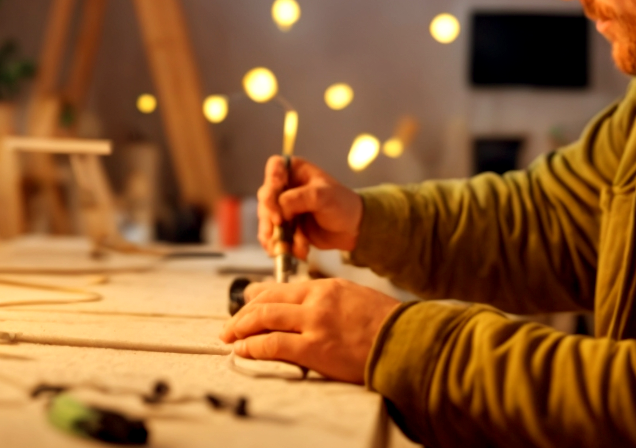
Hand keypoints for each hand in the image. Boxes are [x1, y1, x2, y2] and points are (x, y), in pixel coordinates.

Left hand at [220, 278, 400, 383]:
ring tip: (229, 336)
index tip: (247, 301)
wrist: (407, 341)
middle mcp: (317, 299)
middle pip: (267, 300)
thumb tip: (309, 309)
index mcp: (327, 286)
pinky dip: (253, 346)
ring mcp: (314, 323)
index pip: (282, 287)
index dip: (258, 295)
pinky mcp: (315, 348)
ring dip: (241, 327)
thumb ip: (329, 300)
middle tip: (230, 323)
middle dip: (243, 312)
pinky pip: (273, 344)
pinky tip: (243, 350)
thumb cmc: (387, 324)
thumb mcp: (356, 298)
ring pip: (265, 318)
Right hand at [256, 156, 363, 257]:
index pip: (275, 167)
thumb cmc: (342, 204)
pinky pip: (274, 237)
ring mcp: (284, 208)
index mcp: (296, 171)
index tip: (275, 197)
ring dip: (276, 236)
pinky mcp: (286, 227)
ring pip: (267, 220)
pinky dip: (283, 246)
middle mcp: (286, 187)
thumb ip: (298, 198)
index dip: (271, 180)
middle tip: (276, 228)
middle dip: (269, 216)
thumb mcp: (322, 196)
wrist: (353, 229)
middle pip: (266, 197)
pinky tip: (298, 251)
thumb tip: (279, 209)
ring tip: (286, 248)